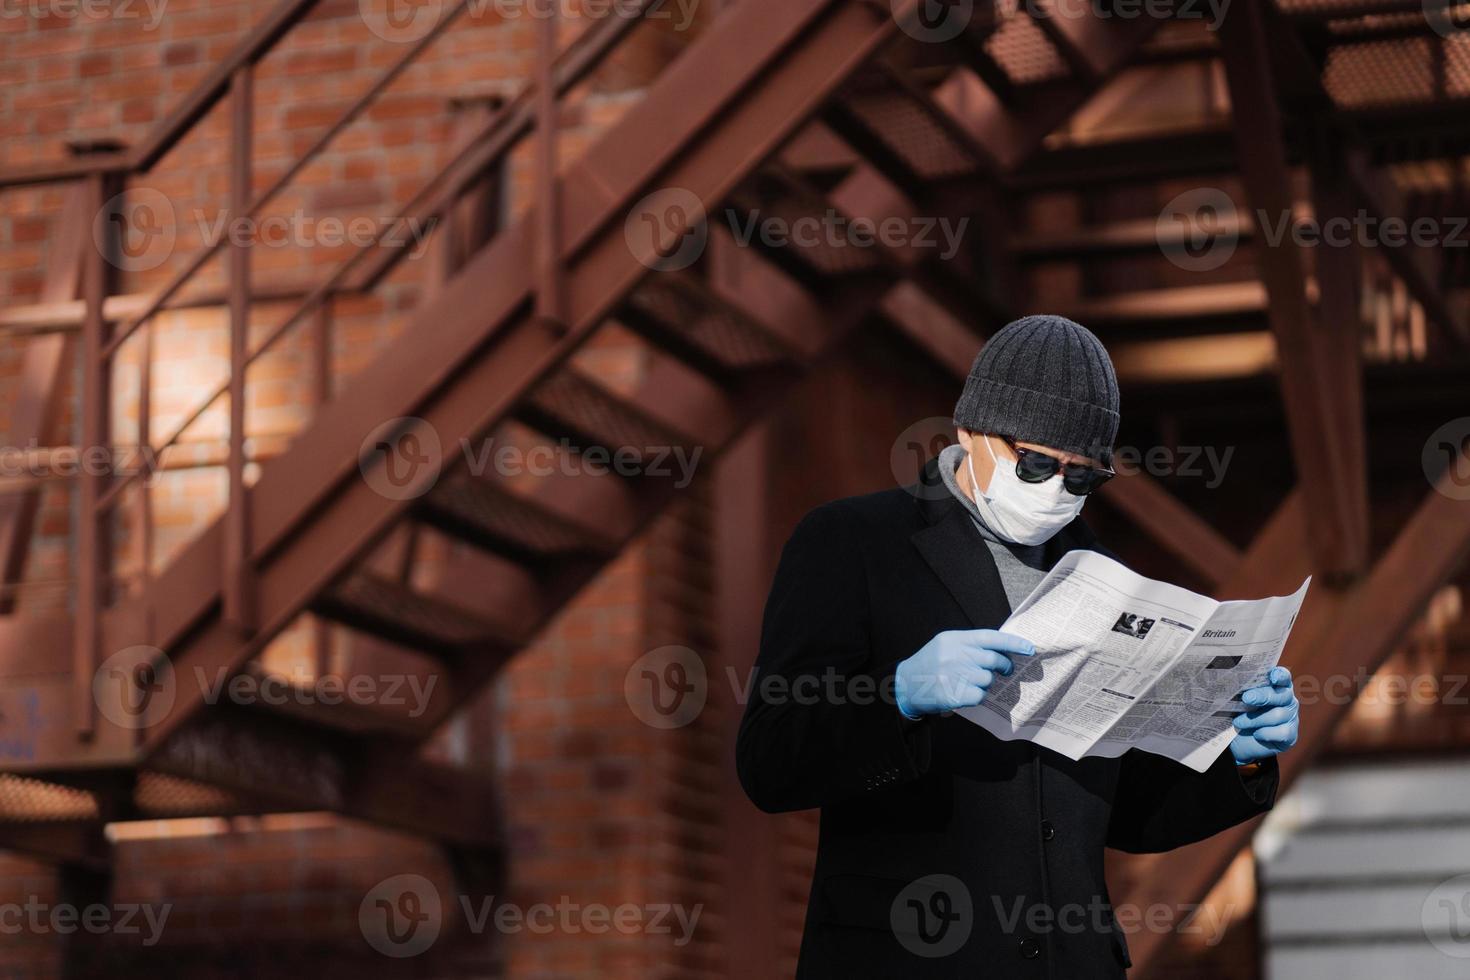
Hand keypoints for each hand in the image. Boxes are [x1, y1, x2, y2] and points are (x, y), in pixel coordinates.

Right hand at [894, 629, 1034, 718]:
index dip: (1013, 642)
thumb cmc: (930, 663)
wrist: (905, 685)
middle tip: (1006, 670)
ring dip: (985, 683)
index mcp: (954, 639)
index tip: (1030, 648)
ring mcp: (953, 674)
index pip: (990, 637)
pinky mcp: (953, 693)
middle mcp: (955, 654)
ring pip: (987, 679)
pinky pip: (980, 695)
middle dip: (1003, 666)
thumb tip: (1003, 649)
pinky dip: (976, 696)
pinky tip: (963, 693)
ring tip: (970, 682)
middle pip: (993, 659)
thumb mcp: (945, 645)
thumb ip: (970, 645)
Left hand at [1230, 666, 1298, 764]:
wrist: (1240, 740)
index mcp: (1275, 686)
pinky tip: (1256, 734)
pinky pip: (1281, 732)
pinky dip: (1266, 733)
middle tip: (1246, 698)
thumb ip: (1239, 691)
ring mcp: (1290, 716)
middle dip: (1263, 696)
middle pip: (1281, 694)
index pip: (1283, 676)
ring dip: (1256, 719)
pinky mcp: (1290, 734)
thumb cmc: (1239, 713)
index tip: (1273, 677)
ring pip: (1278, 715)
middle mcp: (1286, 699)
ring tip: (1238, 722)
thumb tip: (1227, 684)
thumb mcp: (1237, 701)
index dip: (1280, 675)